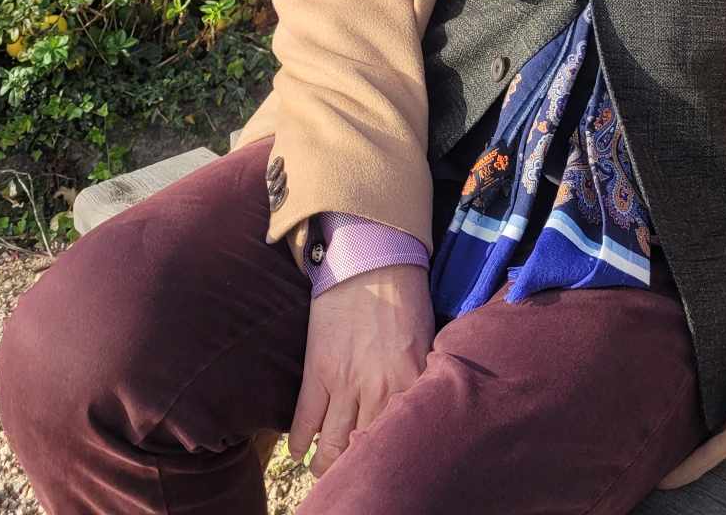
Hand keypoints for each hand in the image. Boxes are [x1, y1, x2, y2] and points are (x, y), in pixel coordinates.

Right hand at [287, 263, 434, 477]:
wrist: (373, 255)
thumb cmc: (405, 296)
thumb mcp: (425, 342)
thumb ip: (417, 382)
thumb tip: (410, 416)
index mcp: (411, 382)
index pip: (398, 440)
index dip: (388, 458)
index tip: (384, 464)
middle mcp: (379, 389)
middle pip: (361, 452)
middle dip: (354, 467)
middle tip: (351, 469)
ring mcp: (345, 382)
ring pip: (330, 449)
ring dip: (325, 464)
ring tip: (325, 465)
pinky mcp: (318, 370)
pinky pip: (303, 422)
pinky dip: (300, 442)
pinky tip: (301, 448)